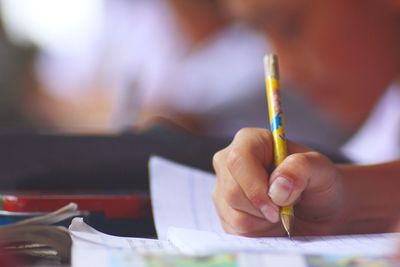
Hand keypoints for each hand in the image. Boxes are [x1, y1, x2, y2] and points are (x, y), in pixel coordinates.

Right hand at [212, 128, 346, 236]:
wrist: (320, 211)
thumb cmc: (319, 183)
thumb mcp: (322, 169)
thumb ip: (301, 168)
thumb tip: (277, 186)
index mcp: (250, 141)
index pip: (238, 160)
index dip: (254, 186)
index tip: (277, 207)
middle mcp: (229, 162)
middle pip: (232, 191)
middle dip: (263, 209)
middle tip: (287, 208)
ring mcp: (223, 188)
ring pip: (232, 214)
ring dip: (262, 222)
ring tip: (280, 211)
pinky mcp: (224, 213)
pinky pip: (234, 230)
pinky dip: (258, 232)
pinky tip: (270, 221)